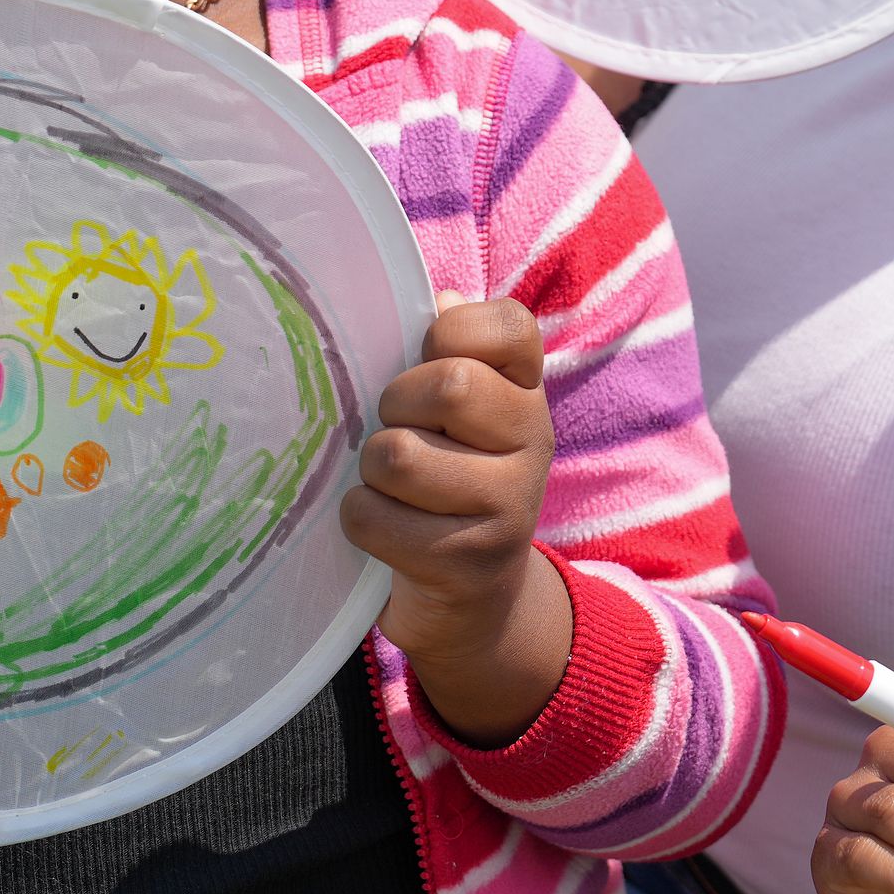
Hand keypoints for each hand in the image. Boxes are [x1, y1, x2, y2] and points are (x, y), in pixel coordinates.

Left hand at [344, 295, 570, 745]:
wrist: (475, 597)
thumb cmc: (449, 476)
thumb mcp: (460, 414)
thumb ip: (450, 351)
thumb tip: (440, 296)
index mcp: (528, 390)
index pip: (509, 326)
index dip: (452, 332)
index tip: (429, 360)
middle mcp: (533, 442)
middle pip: (449, 386)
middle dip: (396, 405)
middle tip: (396, 428)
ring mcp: (509, 507)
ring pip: (400, 455)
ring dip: (371, 469)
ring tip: (387, 482)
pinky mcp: (470, 563)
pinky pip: (375, 519)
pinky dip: (360, 519)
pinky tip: (383, 525)